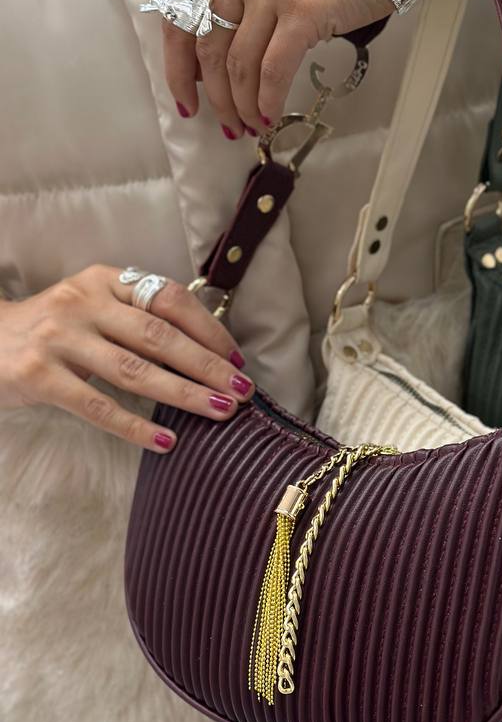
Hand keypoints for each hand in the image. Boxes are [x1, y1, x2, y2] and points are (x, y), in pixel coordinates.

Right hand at [0, 266, 254, 452]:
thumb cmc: (50, 329)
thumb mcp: (90, 305)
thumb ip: (135, 316)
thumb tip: (205, 350)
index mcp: (103, 280)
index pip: (168, 298)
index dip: (208, 328)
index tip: (236, 358)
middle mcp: (82, 303)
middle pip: (159, 335)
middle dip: (207, 365)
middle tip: (242, 390)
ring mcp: (59, 338)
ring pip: (134, 370)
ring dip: (184, 394)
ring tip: (220, 412)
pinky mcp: (39, 376)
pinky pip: (97, 406)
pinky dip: (135, 426)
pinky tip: (165, 441)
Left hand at [164, 0, 392, 137]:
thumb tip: (222, 60)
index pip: (181, 19)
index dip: (177, 69)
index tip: (186, 100)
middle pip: (209, 50)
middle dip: (216, 98)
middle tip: (228, 124)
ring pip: (240, 66)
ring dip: (243, 105)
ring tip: (252, 125)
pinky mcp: (303, 12)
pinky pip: (274, 70)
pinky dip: (268, 100)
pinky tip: (270, 115)